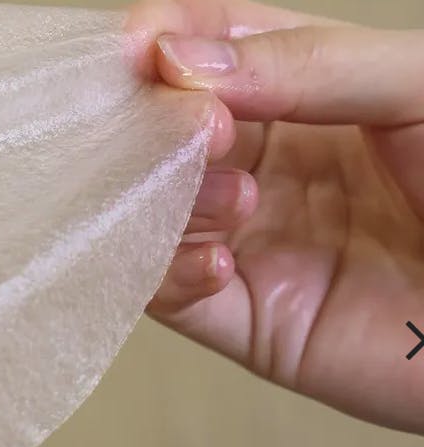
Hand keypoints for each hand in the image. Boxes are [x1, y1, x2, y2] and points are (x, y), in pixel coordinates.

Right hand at [128, 0, 423, 434]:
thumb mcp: (417, 90)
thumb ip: (308, 64)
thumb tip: (177, 58)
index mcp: (297, 95)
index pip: (204, 50)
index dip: (162, 39)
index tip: (142, 46)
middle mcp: (258, 163)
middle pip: (158, 132)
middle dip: (159, 126)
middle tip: (198, 128)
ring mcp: (244, 238)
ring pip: (149, 210)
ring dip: (172, 201)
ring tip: (239, 199)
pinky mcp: (238, 315)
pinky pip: (166, 293)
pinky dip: (172, 272)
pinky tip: (222, 262)